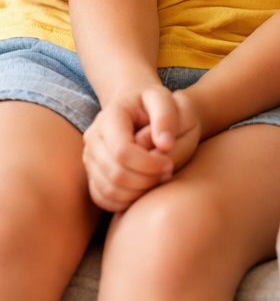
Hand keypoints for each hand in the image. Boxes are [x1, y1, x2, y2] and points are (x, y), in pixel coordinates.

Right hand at [82, 82, 197, 210]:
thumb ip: (166, 116)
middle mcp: (93, 137)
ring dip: (137, 192)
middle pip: (114, 173)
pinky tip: (145, 190)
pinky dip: (124, 201)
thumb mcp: (164, 99)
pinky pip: (101, 197)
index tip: (169, 163)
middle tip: (168, 173)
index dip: (148, 163)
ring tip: (159, 179)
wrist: (136, 106)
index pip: (122, 152)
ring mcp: (89, 156)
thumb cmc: (154, 103)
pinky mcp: (92, 172)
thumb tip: (165, 144)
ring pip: (107, 189)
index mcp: (110, 116)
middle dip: (146, 179)